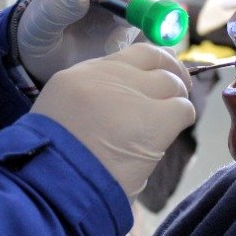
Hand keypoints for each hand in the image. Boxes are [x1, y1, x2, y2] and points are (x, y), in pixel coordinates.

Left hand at [16, 0, 142, 83]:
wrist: (44, 60)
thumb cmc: (37, 34)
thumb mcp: (39, 24)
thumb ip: (56, 9)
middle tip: (124, 14)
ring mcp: (112, 6)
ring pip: (132, 5)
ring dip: (128, 22)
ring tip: (111, 44)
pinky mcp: (121, 26)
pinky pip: (133, 28)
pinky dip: (126, 38)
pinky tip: (111, 50)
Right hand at [30, 43, 195, 200]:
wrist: (56, 183)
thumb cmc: (53, 160)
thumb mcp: (60, 113)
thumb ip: (91, 97)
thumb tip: (122, 99)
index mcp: (82, 74)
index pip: (131, 53)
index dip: (153, 62)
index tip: (162, 72)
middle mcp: (109, 75)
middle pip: (156, 61)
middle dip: (171, 74)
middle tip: (176, 93)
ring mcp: (133, 93)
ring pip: (172, 84)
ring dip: (175, 101)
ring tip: (168, 122)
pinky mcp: (154, 120)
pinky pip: (182, 109)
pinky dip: (181, 119)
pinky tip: (169, 135)